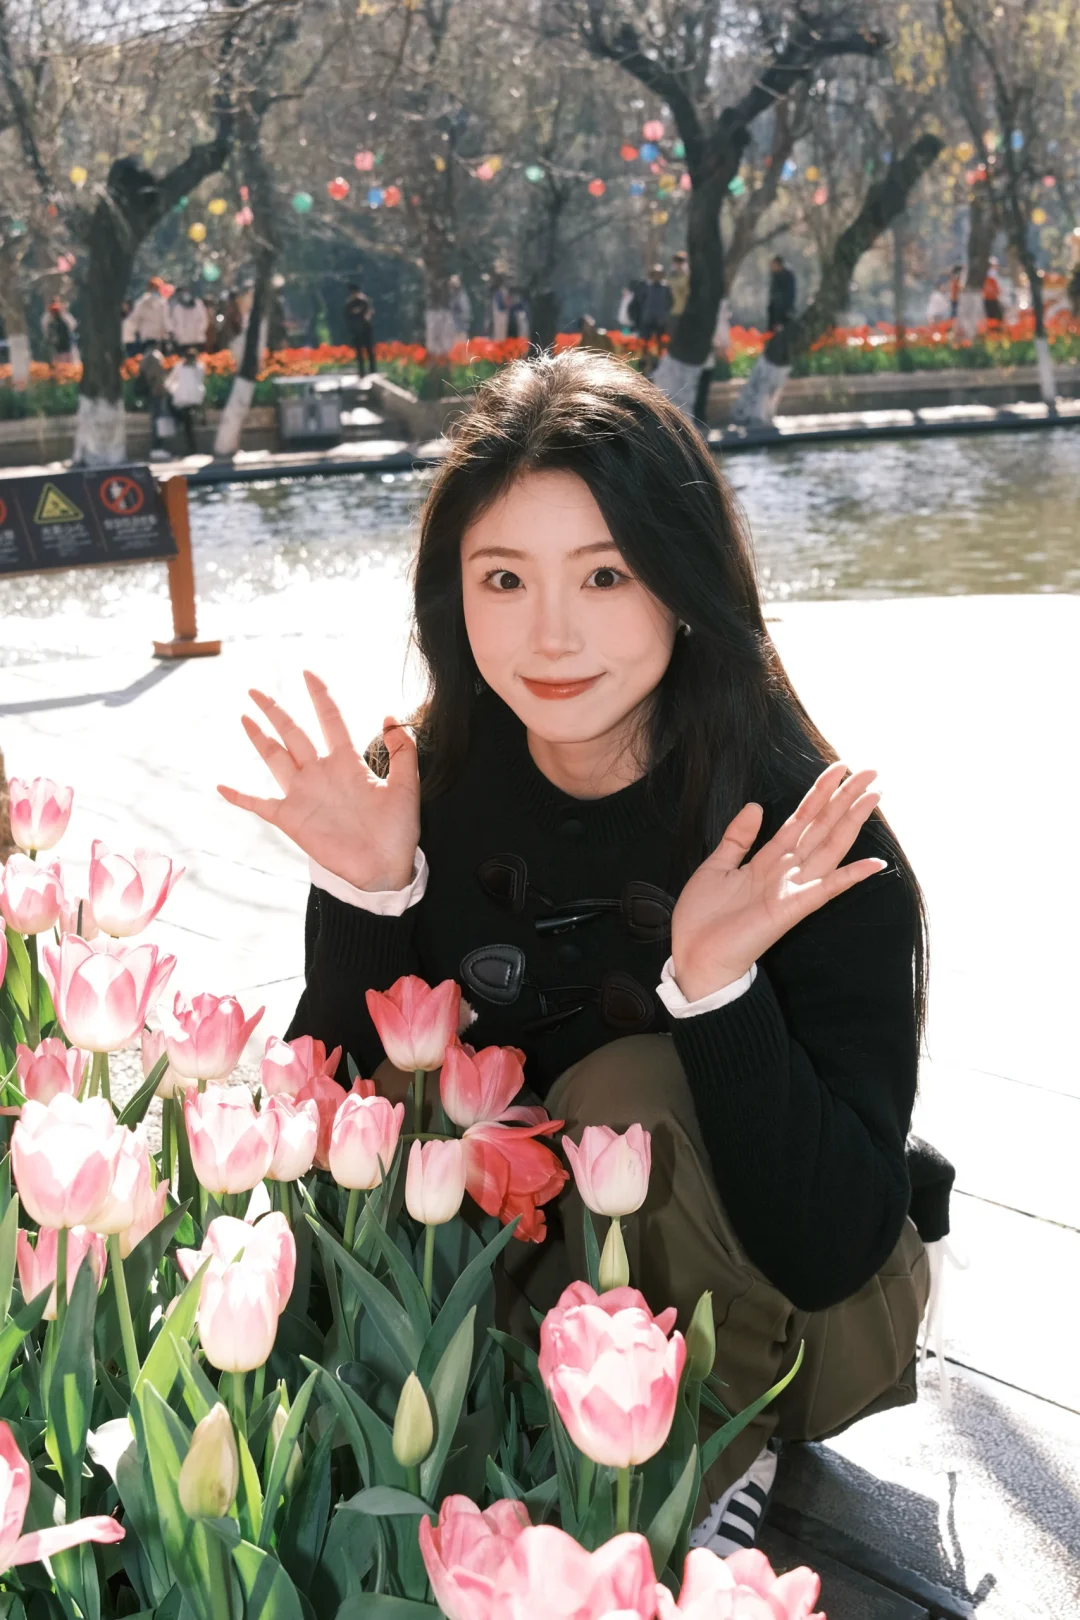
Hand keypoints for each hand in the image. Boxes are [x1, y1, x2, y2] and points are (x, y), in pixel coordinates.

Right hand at [217, 671, 419, 892]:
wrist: (383, 869)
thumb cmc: (397, 831)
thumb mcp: (407, 786)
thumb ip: (402, 751)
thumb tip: (390, 716)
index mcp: (348, 763)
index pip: (330, 719)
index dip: (319, 695)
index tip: (308, 673)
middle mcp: (320, 773)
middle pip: (293, 732)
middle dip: (275, 710)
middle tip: (255, 689)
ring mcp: (303, 794)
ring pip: (275, 758)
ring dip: (259, 738)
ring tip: (244, 717)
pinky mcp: (291, 818)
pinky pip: (260, 804)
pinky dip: (240, 796)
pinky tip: (222, 786)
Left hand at [671, 762, 885, 1001]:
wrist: (695, 958)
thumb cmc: (703, 919)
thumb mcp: (716, 866)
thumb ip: (737, 837)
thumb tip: (756, 806)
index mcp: (768, 859)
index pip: (801, 818)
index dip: (820, 792)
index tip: (839, 767)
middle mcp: (786, 870)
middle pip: (822, 826)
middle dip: (844, 798)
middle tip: (870, 771)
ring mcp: (791, 889)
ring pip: (828, 847)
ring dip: (851, 823)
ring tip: (874, 797)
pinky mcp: (790, 909)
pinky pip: (825, 890)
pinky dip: (849, 877)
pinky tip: (873, 864)